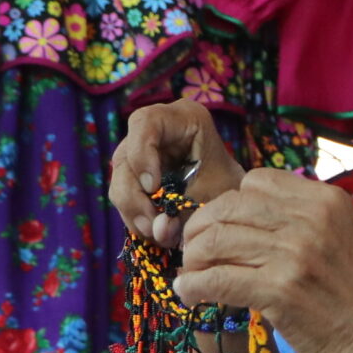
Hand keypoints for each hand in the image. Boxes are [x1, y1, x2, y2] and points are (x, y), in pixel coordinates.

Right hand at [108, 101, 244, 246]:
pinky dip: (135, 217)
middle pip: (126, 157)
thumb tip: (158, 230)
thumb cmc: (228, 187)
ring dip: (134, 212)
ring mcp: (141, 151)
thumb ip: (186, 212)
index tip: (154, 187)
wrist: (233, 198)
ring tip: (158, 234)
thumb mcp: (214, 196)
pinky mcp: (135, 173)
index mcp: (184, 118)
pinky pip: (123, 195)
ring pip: (119, 180)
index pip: (145, 123)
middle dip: (135, 197)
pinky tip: (154, 232)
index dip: (141, 155)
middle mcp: (156, 130)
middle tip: (153, 226)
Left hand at [173, 170, 352, 352]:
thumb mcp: (342, 241)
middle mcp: (310, 219)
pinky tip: (190, 294)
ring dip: (194, 259)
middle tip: (194, 253)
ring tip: (192, 275)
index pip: (256, 182)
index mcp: (327, 200)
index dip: (230, 205)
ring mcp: (294, 253)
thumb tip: (245, 220)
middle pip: (228, 206)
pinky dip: (194, 286)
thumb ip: (302, 223)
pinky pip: (217, 279)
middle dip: (201, 229)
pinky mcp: (279, 290)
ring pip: (215, 240)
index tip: (222, 228)